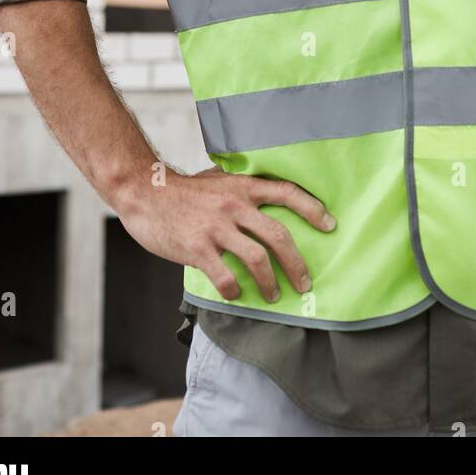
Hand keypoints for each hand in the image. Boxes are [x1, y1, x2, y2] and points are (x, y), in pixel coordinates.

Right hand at [118, 162, 336, 302]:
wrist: (145, 192)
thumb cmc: (182, 190)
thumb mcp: (217, 179)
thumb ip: (239, 189)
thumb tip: (262, 198)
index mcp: (242, 187)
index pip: (287, 192)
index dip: (312, 208)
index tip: (330, 224)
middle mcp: (234, 205)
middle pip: (278, 235)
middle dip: (297, 263)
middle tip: (304, 282)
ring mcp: (216, 227)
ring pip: (257, 259)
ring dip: (270, 283)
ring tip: (273, 295)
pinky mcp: (198, 248)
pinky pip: (225, 277)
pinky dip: (235, 291)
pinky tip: (235, 295)